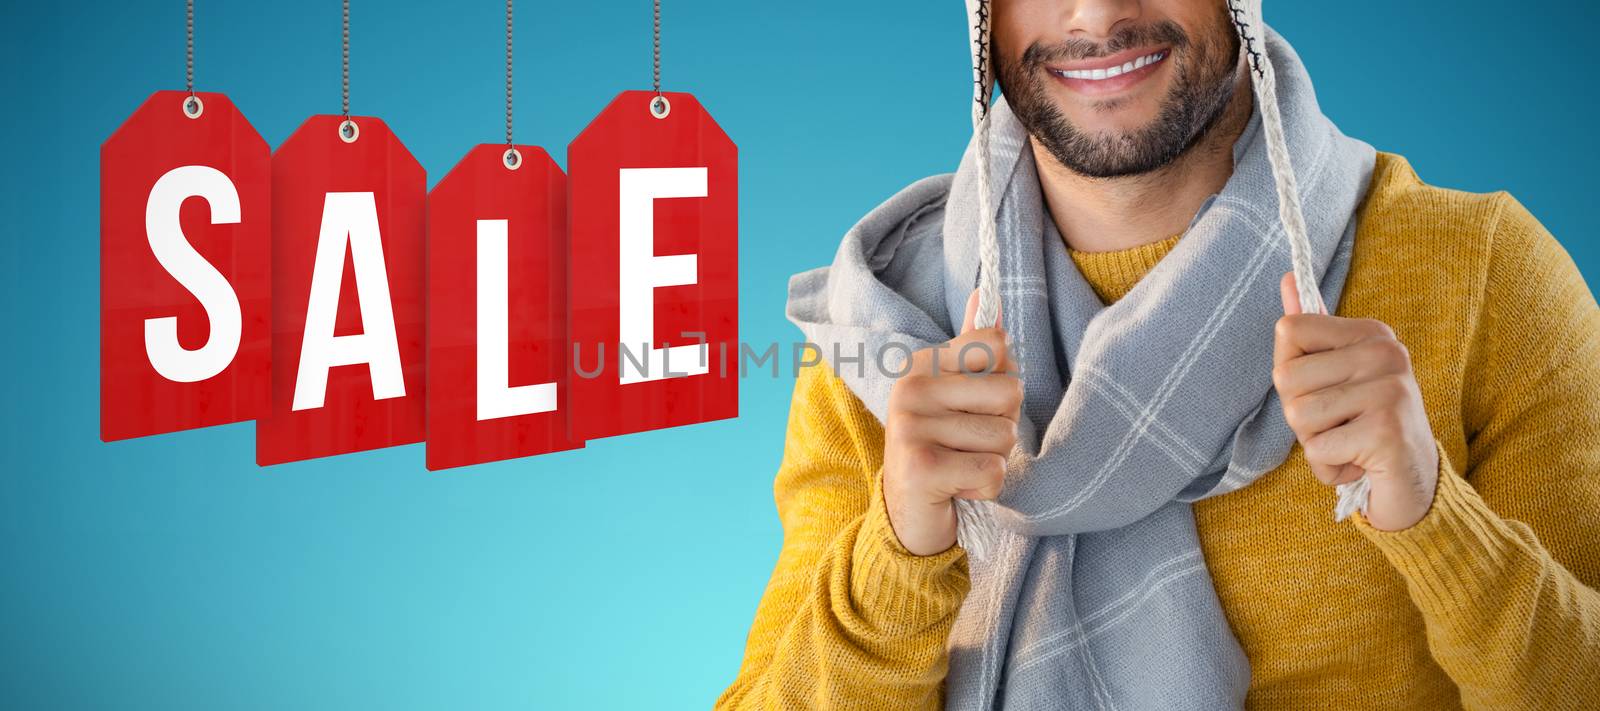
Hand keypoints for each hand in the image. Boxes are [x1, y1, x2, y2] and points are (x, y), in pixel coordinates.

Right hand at [882, 289, 1023, 555]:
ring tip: (961, 466)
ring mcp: (910, 426)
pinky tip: (957, 488)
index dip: (1004, 382)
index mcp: (922, 364)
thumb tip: (987, 296)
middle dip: (1002, 428)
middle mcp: (911, 388)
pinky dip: (985, 489)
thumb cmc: (940, 448)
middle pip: (1010, 393)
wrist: (906, 515)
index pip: (997, 346)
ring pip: (1004, 438)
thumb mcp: (953, 394)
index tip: (975, 406)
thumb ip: (973, 349)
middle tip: (968, 445)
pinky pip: (992, 472)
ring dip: (993, 461)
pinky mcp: (921, 467)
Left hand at [1272, 272, 1438, 530]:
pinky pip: (1318, 449)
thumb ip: (1311, 331)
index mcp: (1371, 333)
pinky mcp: (1388, 431)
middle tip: (1338, 424)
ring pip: (1298, 415)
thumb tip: (1287, 277)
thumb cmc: (1363, 425)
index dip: (1289, 370)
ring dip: (1313, 441)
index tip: (1323, 388)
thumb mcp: (1334, 375)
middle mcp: (1386, 353)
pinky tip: (1358, 462)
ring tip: (1348, 442)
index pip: (1288, 329)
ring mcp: (1391, 391)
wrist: (1414, 482)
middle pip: (1286, 375)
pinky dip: (1328, 466)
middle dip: (1298, 412)